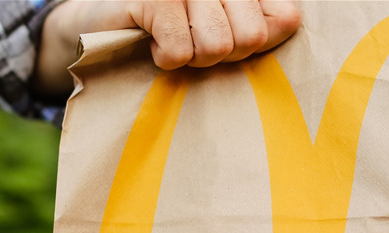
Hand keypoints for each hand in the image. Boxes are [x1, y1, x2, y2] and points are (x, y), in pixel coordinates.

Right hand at [35, 0, 301, 94]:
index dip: (256, 42)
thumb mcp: (223, 22)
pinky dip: (166, 59)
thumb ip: (262, 21)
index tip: (229, 36)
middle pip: (251, 38)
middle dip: (224, 54)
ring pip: (217, 47)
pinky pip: (180, 51)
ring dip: (194, 58)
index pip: (284, 18)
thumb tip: (286, 23)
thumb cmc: (172, 22)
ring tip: (175, 41)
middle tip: (196, 41)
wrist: (101, 19)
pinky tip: (153, 42)